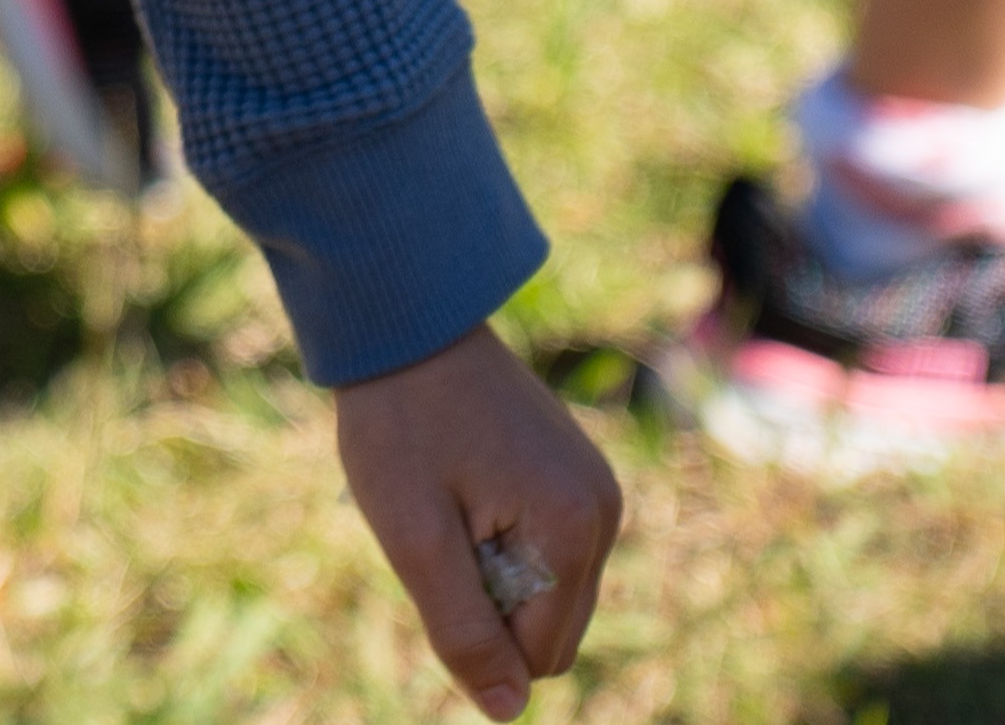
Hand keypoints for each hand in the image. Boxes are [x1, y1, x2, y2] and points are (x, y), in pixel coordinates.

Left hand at [329, 324, 619, 718]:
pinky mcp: (577, 472)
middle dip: (487, 600)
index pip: (539, 653)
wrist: (405, 319)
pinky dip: (497, 535)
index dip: (476, 630)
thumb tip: (508, 710)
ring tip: (449, 498)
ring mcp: (596, 489)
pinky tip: (462, 481)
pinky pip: (544, 546)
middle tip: (439, 524)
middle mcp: (605, 512)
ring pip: (546, 588)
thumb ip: (464, 630)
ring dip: (489, 567)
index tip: (436, 555)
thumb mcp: (414, 537)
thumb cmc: (399, 425)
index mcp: (575, 530)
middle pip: (550, 626)